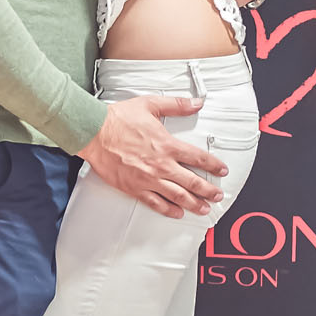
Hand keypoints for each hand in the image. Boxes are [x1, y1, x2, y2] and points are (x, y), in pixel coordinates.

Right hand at [77, 95, 228, 219]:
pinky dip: (168, 210)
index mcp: (167, 145)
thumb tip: (196, 102)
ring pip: (177, 196)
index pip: (198, 158)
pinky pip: (155, 203)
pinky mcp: (134, 188)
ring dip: (193, 204)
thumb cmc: (118, 119)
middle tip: (218, 196)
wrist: (94, 133)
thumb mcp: (150, 105)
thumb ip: (176, 105)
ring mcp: (148, 179)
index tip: (221, 170)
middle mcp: (161, 165)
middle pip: (192, 182)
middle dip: (209, 191)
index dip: (214, 165)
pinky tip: (177, 213)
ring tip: (203, 209)